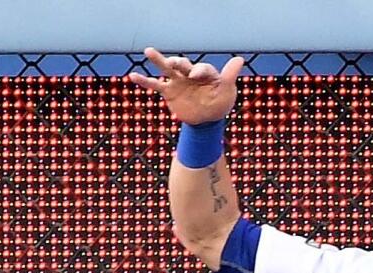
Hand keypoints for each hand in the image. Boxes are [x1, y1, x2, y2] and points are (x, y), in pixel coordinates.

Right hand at [128, 48, 244, 124]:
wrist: (207, 120)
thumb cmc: (220, 103)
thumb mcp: (227, 91)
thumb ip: (229, 76)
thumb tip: (239, 60)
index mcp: (205, 73)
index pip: (201, 69)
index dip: (199, 71)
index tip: (195, 76)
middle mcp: (190, 74)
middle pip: (183, 64)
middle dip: (179, 63)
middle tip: (176, 64)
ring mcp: (178, 82)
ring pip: (167, 69)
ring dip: (159, 60)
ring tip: (149, 51)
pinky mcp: (169, 92)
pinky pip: (155, 85)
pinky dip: (144, 81)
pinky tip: (133, 76)